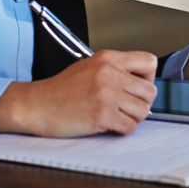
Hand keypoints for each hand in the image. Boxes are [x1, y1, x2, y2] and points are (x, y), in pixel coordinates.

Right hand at [0, 50, 156, 136]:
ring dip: (133, 118)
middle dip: (142, 103)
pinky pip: (130, 127)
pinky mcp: (102, 114)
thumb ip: (115, 71)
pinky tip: (108, 124)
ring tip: (116, 116)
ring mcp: (107, 93)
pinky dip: (122, 130)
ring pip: (143, 111)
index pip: (149, 62)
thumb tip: (140, 84)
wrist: (38, 104)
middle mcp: (109, 73)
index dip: (147, 78)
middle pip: (150, 91)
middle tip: (126, 107)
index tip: (137, 87)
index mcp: (107, 58)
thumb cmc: (61, 89)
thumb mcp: (89, 66)